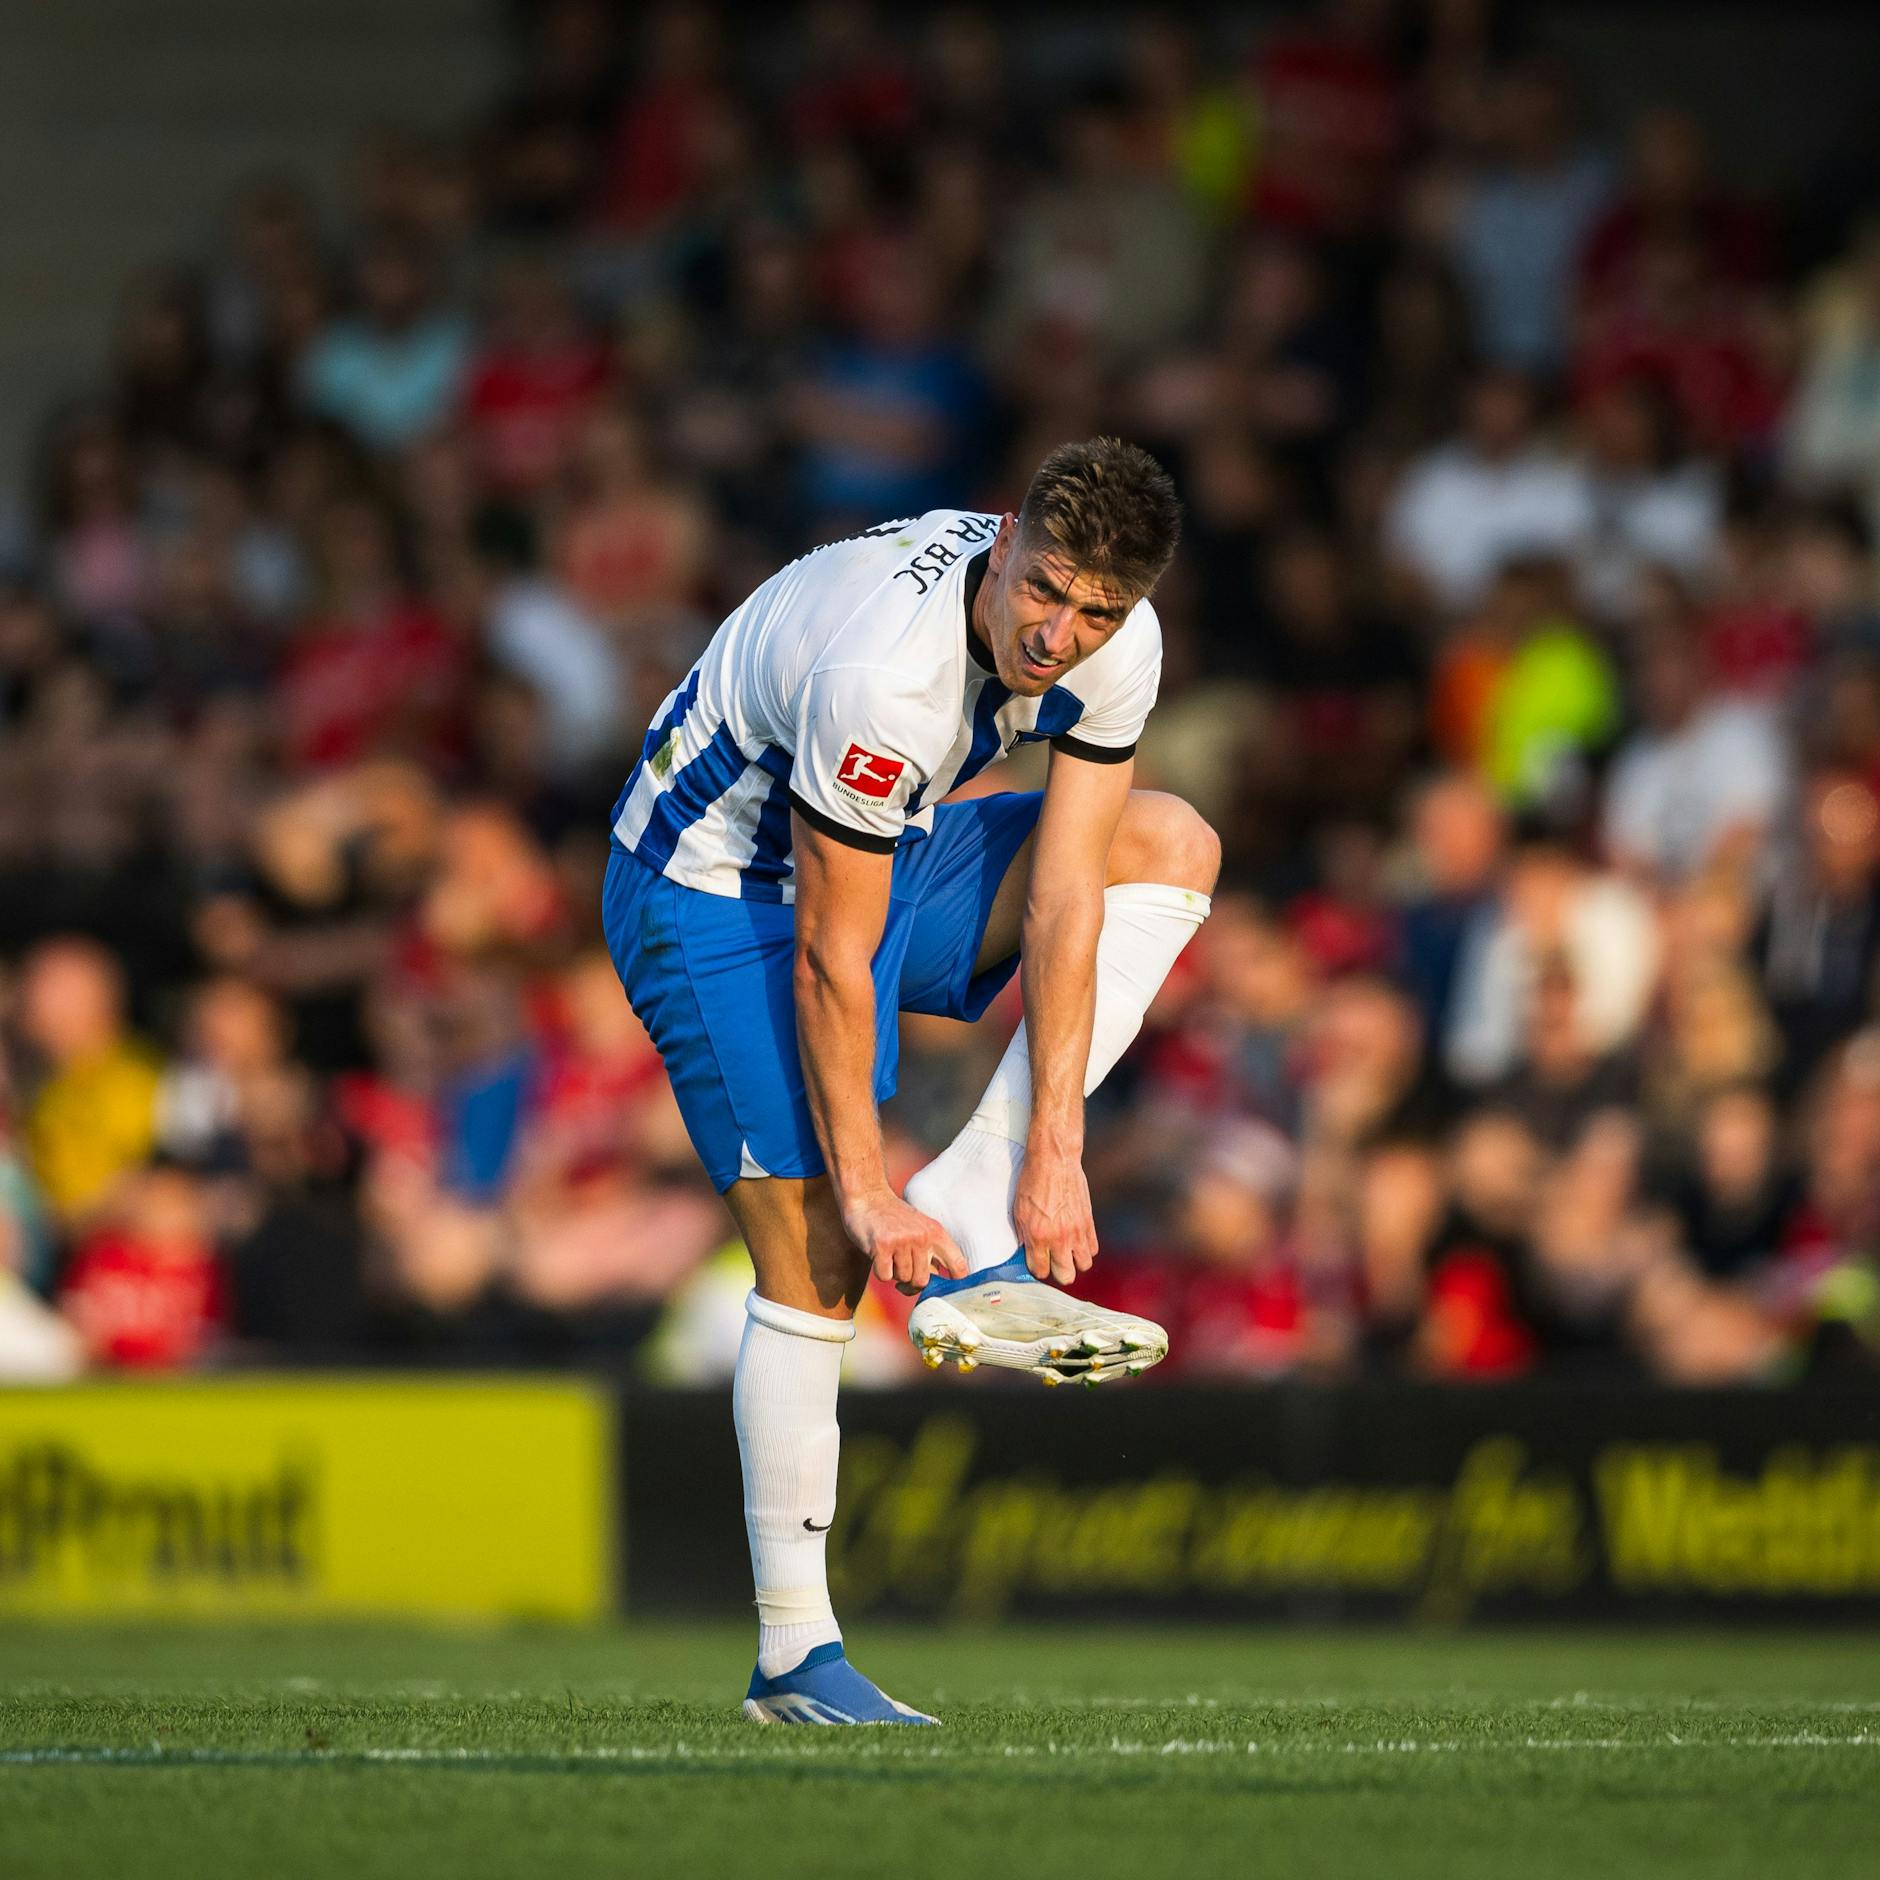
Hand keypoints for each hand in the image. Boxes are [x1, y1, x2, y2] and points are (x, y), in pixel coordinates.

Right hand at [842, 1187, 967, 1291]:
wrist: (868, 1194)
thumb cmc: (894, 1218)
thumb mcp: (921, 1228)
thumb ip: (931, 1252)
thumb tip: (939, 1285)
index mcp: (936, 1233)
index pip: (958, 1266)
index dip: (955, 1285)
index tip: (945, 1291)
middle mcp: (922, 1237)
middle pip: (922, 1281)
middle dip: (909, 1282)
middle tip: (901, 1271)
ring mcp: (902, 1241)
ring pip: (902, 1279)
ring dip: (894, 1273)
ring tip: (889, 1255)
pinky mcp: (882, 1246)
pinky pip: (885, 1277)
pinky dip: (880, 1272)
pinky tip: (877, 1255)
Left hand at [1012, 1146, 1096, 1284]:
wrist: (1054, 1161)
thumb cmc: (1033, 1182)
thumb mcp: (1019, 1210)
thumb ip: (1024, 1234)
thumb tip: (1027, 1250)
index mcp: (1038, 1236)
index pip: (1040, 1270)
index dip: (1038, 1269)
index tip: (1037, 1262)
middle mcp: (1059, 1238)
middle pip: (1066, 1276)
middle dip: (1058, 1272)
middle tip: (1053, 1261)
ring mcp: (1077, 1232)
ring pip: (1084, 1265)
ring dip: (1075, 1262)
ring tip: (1067, 1251)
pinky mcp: (1089, 1223)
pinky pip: (1093, 1248)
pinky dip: (1086, 1248)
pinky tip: (1077, 1240)